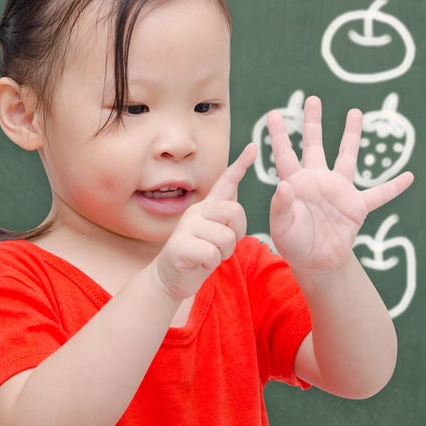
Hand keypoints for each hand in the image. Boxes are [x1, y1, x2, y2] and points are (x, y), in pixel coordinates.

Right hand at [154, 143, 255, 300]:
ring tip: (209, 255)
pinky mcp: (179, 246)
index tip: (253, 147)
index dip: (241, 164)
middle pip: (235, 212)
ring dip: (224, 253)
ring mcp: (186, 227)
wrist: (172, 278)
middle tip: (223, 246)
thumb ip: (224, 215)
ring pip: (226, 237)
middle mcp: (196, 211)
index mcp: (208, 207)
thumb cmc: (199, 255)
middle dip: (236, 233)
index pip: (226, 181)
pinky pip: (212, 253)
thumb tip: (234, 193)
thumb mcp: (215, 232)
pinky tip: (199, 262)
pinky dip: (211, 263)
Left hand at [266, 96, 413, 275]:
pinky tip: (409, 176)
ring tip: (355, 112)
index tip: (273, 113)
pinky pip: (379, 194)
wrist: (316, 262)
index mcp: (297, 183)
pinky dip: (394, 187)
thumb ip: (281, 206)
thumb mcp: (281, 227)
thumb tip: (284, 185)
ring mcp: (339, 191)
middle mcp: (318, 180)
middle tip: (312, 99)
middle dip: (313, 122)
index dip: (278, 135)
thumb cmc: (294, 243)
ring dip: (351, 136)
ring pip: (347, 157)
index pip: (285, 154)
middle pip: (314, 145)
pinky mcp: (356, 206)